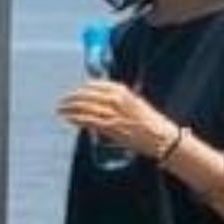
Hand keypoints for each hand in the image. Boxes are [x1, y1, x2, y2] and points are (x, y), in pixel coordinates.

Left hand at [57, 81, 176, 159]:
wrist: (163, 138)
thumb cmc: (150, 122)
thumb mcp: (136, 104)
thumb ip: (120, 100)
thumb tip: (100, 98)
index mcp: (125, 92)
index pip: (97, 85)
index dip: (83, 88)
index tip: (74, 91)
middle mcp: (118, 100)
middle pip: (88, 95)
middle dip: (72, 98)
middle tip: (62, 101)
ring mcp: (115, 114)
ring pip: (86, 107)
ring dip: (70, 108)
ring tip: (60, 110)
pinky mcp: (113, 128)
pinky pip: (90, 120)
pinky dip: (76, 118)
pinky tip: (68, 119)